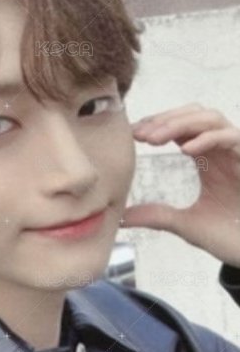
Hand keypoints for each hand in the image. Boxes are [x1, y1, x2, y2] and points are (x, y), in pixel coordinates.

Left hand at [120, 103, 239, 267]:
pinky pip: (230, 137)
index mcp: (207, 159)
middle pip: (194, 114)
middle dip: (165, 119)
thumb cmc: (231, 237)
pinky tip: (185, 150)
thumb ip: (156, 216)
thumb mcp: (185, 225)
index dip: (157, 125)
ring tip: (155, 138)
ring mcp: (237, 153)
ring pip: (211, 118)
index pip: (181, 128)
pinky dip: (207, 139)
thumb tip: (122, 216)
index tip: (133, 134)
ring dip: (181, 123)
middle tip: (140, 133)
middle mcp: (222, 151)